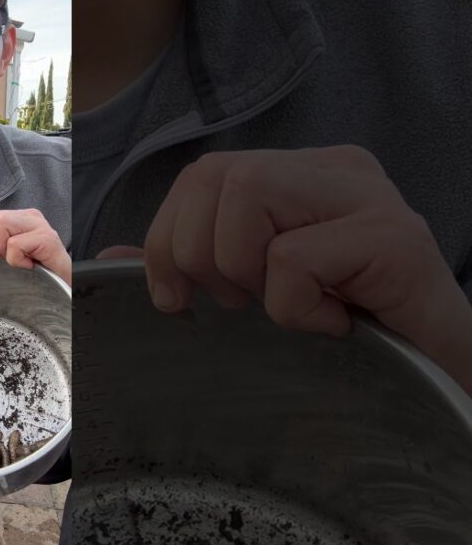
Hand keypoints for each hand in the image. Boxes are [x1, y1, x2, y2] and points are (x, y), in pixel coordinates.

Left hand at [0, 209, 70, 285]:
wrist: (62, 286)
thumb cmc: (35, 272)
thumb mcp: (5, 257)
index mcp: (19, 218)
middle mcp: (29, 217)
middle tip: (0, 260)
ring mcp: (39, 226)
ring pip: (0, 224)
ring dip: (1, 250)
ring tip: (15, 261)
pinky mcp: (47, 238)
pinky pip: (15, 244)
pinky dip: (16, 260)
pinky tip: (29, 266)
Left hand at [98, 146, 471, 390]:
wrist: (440, 376)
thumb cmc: (343, 331)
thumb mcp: (254, 289)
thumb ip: (188, 265)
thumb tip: (107, 258)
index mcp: (300, 173)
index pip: (201, 174)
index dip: (168, 237)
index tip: (178, 297)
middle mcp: (335, 168)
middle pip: (214, 177)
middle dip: (199, 256)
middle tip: (243, 305)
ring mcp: (369, 196)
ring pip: (248, 199)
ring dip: (249, 276)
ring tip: (292, 309)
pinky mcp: (395, 236)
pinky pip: (294, 259)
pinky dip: (296, 308)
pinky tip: (335, 325)